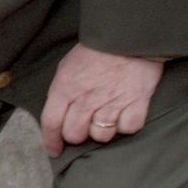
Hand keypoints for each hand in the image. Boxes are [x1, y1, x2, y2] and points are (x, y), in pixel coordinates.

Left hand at [39, 43, 163, 156]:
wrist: (129, 36)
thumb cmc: (96, 50)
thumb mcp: (68, 67)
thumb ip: (62, 90)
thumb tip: (58, 112)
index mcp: (65, 88)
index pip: (51, 123)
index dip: (51, 141)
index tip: (54, 150)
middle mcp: (86, 99)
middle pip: (75, 134)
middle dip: (77, 135)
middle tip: (83, 128)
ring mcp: (112, 102)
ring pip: (101, 135)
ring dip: (102, 132)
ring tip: (105, 119)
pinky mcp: (136, 103)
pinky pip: (128, 128)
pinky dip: (126, 126)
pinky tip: (125, 115)